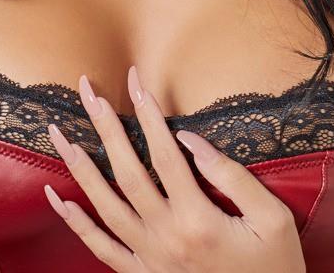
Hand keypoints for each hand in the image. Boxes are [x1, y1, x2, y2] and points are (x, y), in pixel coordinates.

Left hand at [43, 65, 306, 271]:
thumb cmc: (276, 265)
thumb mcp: (273, 219)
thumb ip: (232, 176)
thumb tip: (190, 139)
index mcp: (199, 219)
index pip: (164, 154)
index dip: (148, 114)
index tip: (135, 80)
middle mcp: (166, 238)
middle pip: (126, 173)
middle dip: (104, 127)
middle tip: (86, 91)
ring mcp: (150, 260)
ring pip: (104, 206)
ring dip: (79, 167)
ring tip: (59, 133)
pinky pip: (100, 248)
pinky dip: (75, 223)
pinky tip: (57, 197)